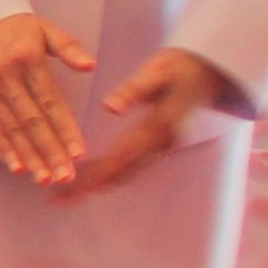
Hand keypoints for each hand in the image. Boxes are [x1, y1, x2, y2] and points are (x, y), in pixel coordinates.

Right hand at [0, 10, 92, 187]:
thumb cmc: (12, 27)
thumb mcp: (43, 28)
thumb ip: (68, 47)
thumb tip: (90, 66)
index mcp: (28, 61)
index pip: (51, 102)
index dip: (65, 129)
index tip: (78, 152)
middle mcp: (7, 79)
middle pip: (32, 122)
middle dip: (50, 152)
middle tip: (65, 175)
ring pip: (13, 130)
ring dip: (30, 157)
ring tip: (45, 178)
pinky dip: (5, 149)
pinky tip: (17, 167)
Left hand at [65, 47, 226, 199]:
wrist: (206, 71)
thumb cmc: (178, 67)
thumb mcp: (157, 71)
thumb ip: (134, 90)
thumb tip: (109, 107)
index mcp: (160, 127)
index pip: (125, 156)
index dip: (99, 174)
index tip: (76, 187)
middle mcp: (162, 142)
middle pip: (124, 171)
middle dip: (93, 187)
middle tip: (61, 200)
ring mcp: (163, 146)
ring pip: (129, 172)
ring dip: (100, 184)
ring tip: (69, 196)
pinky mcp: (160, 144)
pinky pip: (133, 165)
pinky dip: (112, 175)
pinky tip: (92, 179)